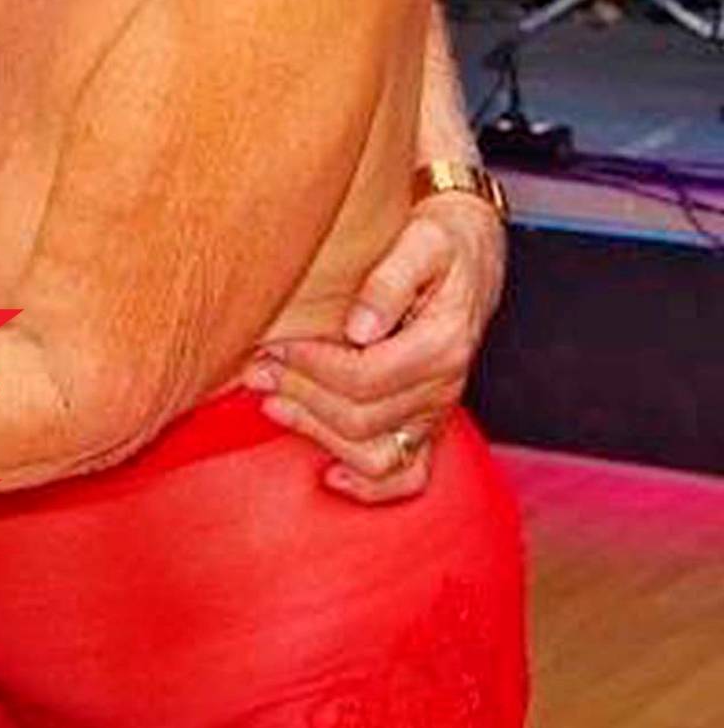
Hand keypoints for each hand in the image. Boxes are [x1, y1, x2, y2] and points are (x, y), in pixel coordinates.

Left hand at [245, 193, 506, 502]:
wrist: (471, 252)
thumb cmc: (441, 242)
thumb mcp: (423, 240)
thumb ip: (391, 279)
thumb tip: (359, 327)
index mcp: (442, 344)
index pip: (365, 376)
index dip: (310, 366)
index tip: (272, 343)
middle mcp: (443, 387)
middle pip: (361, 418)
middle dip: (300, 394)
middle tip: (256, 367)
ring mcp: (436, 412)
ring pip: (375, 455)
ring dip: (317, 433)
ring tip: (271, 401)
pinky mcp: (427, 424)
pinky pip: (409, 477)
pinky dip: (370, 487)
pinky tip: (330, 475)